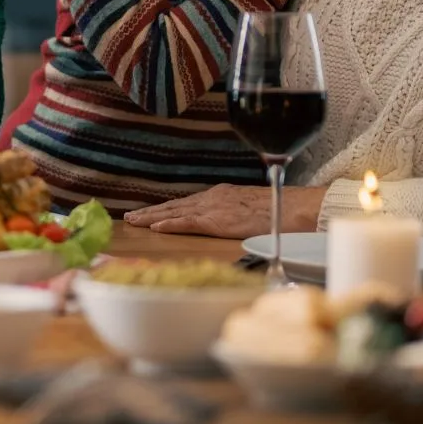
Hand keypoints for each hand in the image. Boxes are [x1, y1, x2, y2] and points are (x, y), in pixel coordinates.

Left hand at [123, 184, 327, 237]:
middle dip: (151, 211)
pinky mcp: (217, 219)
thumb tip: (226, 224)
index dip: (166, 209)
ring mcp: (213, 208)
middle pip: (175, 205)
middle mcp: (211, 198)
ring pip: (175, 211)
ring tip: (133, 221)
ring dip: (152, 217)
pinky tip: (154, 227)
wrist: (292, 208)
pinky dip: (169, 224)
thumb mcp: (249, 210)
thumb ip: (234, 214)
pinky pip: (187, 222)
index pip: (186, 203)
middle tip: (130, 217)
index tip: (148, 213)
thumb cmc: (277, 212)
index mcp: (219, 196)